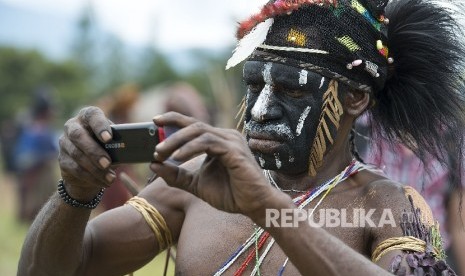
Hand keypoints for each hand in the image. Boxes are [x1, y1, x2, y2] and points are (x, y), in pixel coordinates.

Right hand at [58, 106, 115, 199]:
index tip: (108, 138)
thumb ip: (118, 142)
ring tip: (110, 178)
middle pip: (79, 136)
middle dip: (94, 151)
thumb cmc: (107, 148)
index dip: (99, 126)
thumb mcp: (114, 143)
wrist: (90, 168)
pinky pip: (75, 169)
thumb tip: (130, 149)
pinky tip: (103, 182)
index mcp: (88, 116)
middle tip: (107, 163)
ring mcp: (64, 142)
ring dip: (95, 168)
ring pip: (77, 154)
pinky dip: (91, 177)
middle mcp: (73, 126)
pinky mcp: (62, 159)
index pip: (92, 115)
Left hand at [150, 112, 276, 216]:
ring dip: (177, 141)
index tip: (154, 121)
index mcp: (218, 140)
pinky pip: (208, 143)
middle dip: (171, 135)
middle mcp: (226, 136)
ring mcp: (232, 142)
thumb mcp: (196, 184)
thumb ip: (176, 175)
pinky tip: (177, 158)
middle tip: (155, 150)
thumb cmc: (231, 194)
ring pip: (198, 131)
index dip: (173, 119)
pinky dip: (190, 149)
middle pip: (193, 125)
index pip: (193, 124)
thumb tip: (153, 165)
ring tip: (162, 154)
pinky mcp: (234, 151)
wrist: (254, 206)